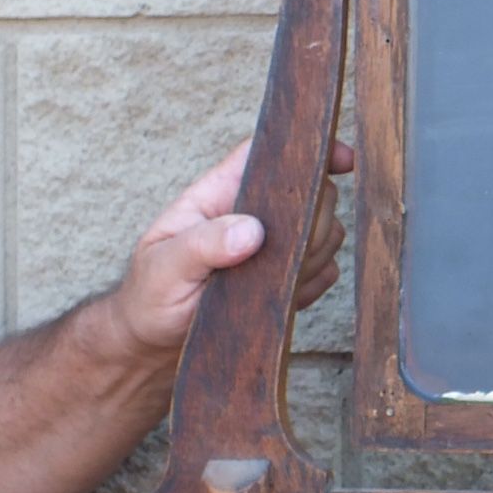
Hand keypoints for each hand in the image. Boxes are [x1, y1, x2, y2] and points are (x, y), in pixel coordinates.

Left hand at [108, 139, 354, 355]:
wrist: (156, 341)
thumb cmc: (149, 296)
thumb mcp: (163, 268)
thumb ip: (203, 245)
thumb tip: (251, 230)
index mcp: (222, 192)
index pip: (270, 153)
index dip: (309, 150)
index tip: (343, 161)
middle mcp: (256, 212)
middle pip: (314, 192)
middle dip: (310, 223)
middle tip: (273, 257)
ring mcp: (278, 244)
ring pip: (328, 233)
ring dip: (311, 259)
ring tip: (264, 283)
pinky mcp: (292, 275)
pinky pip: (328, 271)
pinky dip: (312, 285)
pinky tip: (278, 298)